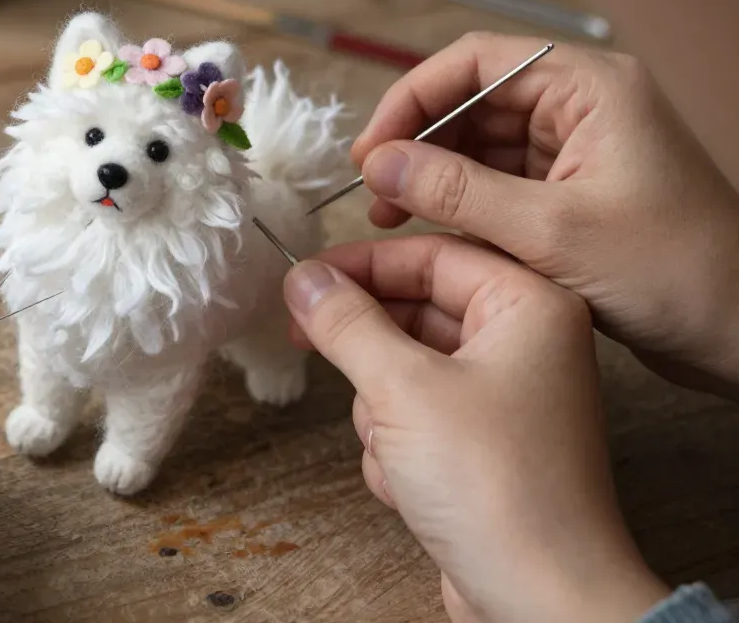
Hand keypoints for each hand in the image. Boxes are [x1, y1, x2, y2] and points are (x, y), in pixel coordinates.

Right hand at [285, 234, 668, 622]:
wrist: (540, 599)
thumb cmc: (496, 486)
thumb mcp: (402, 388)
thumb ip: (347, 324)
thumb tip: (304, 277)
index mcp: (529, 307)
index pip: (430, 255)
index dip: (359, 265)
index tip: (302, 280)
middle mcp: (525, 345)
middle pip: (415, 312)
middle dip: (366, 347)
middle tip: (307, 339)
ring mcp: (506, 398)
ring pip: (405, 369)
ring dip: (381, 409)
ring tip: (394, 447)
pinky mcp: (485, 446)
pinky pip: (416, 418)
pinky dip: (397, 447)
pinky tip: (408, 483)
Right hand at [352, 33, 738, 395]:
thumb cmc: (676, 271)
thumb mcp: (552, 230)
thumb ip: (458, 191)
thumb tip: (379, 163)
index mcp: (588, 87)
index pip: (474, 62)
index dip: (412, 99)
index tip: (370, 149)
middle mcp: (579, 107)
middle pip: (470, 103)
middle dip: (416, 144)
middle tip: (375, 193)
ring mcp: (575, 152)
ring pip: (478, 147)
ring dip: (431, 178)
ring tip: (391, 218)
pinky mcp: (570, 195)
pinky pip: (496, 185)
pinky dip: (459, 206)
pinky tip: (430, 233)